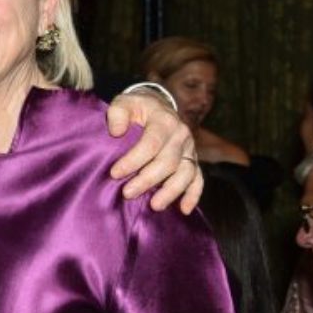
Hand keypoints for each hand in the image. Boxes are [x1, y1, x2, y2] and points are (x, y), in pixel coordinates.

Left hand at [107, 89, 202, 212]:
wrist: (157, 106)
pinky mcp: (193, 160)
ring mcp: (190, 149)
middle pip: (168, 162)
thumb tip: (116, 132)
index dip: (133, 160)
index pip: (151, 143)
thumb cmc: (136, 108)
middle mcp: (181, 135)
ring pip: (186, 173)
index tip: (114, 173)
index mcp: (164, 120)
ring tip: (154, 205)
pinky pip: (198, 179)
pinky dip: (193, 195)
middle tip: (127, 193)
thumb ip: (117, 113)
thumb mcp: (124, 102)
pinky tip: (184, 210)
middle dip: (147, 180)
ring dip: (170, 191)